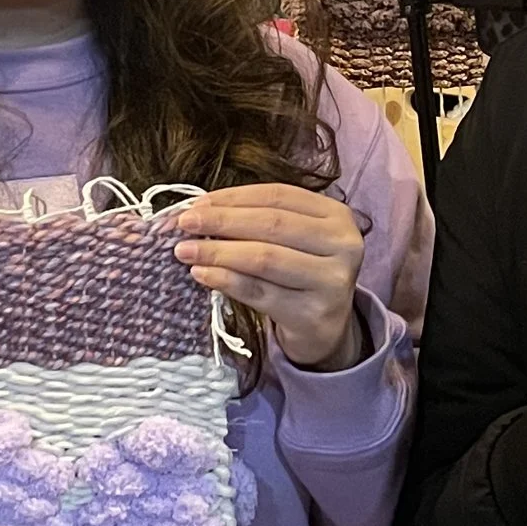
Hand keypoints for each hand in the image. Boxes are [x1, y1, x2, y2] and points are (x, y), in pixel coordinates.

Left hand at [170, 186, 366, 369]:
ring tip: (184, 250)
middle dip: (222, 221)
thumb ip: (256, 220)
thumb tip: (199, 209)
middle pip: (272, 224)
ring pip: (264, 258)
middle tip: (184, 223)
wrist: (324, 329)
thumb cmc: (298, 274)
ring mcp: (331, 281)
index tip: (197, 203)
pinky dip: (225, 280)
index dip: (234, 197)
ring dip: (218, 252)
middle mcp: (342, 245)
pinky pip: (259, 292)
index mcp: (337, 215)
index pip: (279, 196)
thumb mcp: (292, 239)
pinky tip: (202, 273)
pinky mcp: (313, 314)